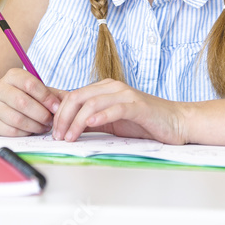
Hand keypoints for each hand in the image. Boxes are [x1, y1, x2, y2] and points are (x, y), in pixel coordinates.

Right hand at [0, 68, 61, 136]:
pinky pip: (10, 131)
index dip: (46, 97)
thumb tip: (71, 101)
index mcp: (12, 75)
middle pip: (22, 102)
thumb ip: (55, 95)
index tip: (57, 108)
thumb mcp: (39, 91)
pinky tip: (31, 131)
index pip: (30, 84)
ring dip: (34, 126)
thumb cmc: (25, 96)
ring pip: (16, 119)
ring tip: (43, 127)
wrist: (0, 103)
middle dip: (41, 114)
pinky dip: (24, 133)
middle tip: (51, 121)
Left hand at [51, 79, 188, 144]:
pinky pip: (115, 108)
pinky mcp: (137, 106)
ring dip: (76, 121)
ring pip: (92, 103)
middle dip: (62, 117)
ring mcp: (125, 95)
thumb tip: (63, 126)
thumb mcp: (110, 122)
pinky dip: (101, 116)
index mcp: (104, 89)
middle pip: (78, 97)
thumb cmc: (143, 123)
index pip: (72, 95)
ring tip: (69, 137)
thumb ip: (89, 120)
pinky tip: (91, 124)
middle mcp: (112, 88)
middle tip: (57, 136)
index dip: (57, 111)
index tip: (49, 130)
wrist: (175, 122)